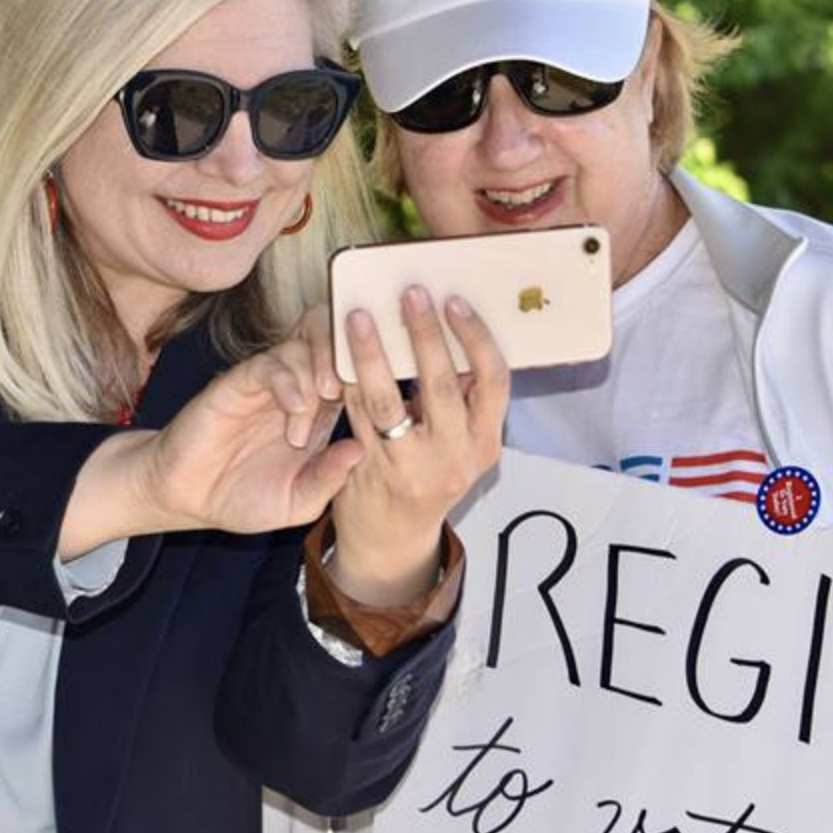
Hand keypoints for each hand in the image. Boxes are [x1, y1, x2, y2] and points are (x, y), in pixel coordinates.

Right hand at [143, 335, 364, 535]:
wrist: (189, 498)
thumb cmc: (243, 499)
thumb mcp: (298, 502)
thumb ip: (329, 479)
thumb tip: (362, 449)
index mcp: (321, 415)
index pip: (356, 374)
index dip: (373, 376)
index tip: (385, 396)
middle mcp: (299, 390)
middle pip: (333, 341)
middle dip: (346, 356)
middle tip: (344, 391)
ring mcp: (269, 383)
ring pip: (304, 344)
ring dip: (315, 375)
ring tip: (309, 416)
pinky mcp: (238, 382)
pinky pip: (269, 363)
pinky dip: (287, 381)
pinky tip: (291, 411)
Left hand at [329, 287, 507, 605]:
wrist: (392, 539)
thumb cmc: (427, 475)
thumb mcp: (459, 443)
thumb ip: (460, 399)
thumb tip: (451, 329)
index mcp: (485, 443)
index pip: (495, 382)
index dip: (476, 338)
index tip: (456, 302)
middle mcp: (456, 458)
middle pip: (444, 385)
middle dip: (426, 334)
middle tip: (410, 294)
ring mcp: (412, 468)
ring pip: (389, 400)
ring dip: (372, 354)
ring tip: (358, 317)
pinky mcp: (371, 472)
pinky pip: (356, 417)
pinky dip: (348, 382)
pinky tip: (337, 353)